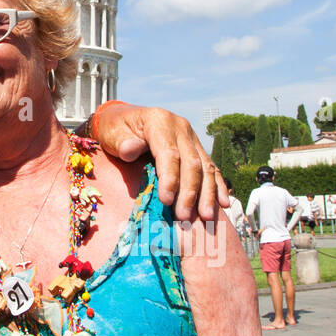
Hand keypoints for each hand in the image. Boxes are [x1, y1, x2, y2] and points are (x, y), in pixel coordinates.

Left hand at [95, 103, 228, 220]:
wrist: (123, 118)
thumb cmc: (115, 129)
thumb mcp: (112, 133)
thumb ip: (122, 142)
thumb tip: (131, 149)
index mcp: (159, 121)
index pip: (169, 153)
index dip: (170, 178)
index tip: (166, 201)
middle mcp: (180, 127)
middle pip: (191, 163)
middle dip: (190, 192)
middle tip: (184, 217)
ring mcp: (191, 137)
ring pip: (205, 167)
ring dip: (207, 194)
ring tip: (206, 217)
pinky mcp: (196, 147)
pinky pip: (210, 167)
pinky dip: (218, 186)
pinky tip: (223, 203)